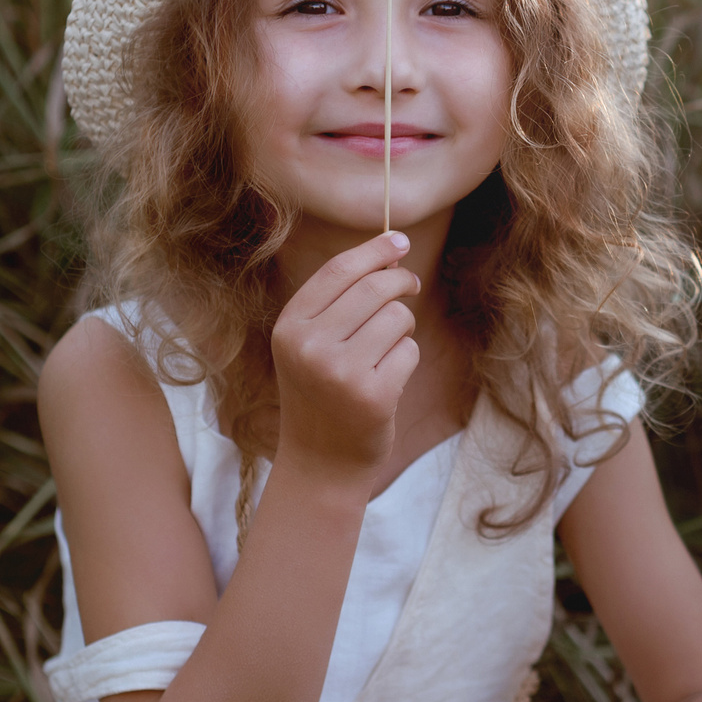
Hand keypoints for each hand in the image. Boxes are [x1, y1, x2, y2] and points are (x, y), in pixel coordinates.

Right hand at [270, 232, 421, 478]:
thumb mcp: (311, 345)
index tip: (399, 240)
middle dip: (401, 282)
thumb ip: (340, 301)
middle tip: (412, 286)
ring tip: (384, 353)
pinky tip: (387, 381)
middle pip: (374, 289)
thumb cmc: (322, 393)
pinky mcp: (373, 395)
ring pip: (397, 318)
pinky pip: (409, 351)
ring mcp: (341, 373)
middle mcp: (310, 347)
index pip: (338, 271)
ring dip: (402, 329)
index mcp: (289, 328)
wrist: (321, 462)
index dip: (374, 250)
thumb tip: (392, 250)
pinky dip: (406, 360)